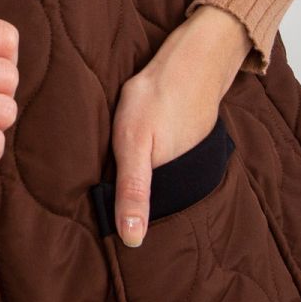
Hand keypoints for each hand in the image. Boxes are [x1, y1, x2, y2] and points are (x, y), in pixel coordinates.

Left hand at [111, 5, 249, 246]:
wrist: (190, 60)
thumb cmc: (156, 100)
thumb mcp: (133, 145)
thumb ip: (132, 191)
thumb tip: (132, 240)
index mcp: (174, 186)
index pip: (149, 222)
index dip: (129, 226)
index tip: (110, 236)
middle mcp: (188, 180)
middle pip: (157, 205)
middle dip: (135, 208)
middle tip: (109, 201)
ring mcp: (191, 162)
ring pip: (162, 185)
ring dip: (144, 185)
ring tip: (119, 183)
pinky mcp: (190, 147)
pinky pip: (169, 166)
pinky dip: (156, 165)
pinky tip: (142, 156)